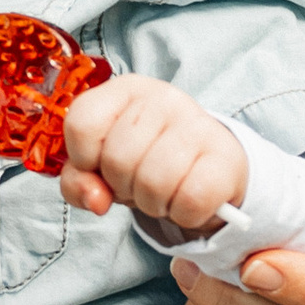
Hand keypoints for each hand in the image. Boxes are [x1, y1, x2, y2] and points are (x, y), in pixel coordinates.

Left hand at [58, 73, 247, 239]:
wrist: (208, 169)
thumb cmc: (146, 162)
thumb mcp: (101, 167)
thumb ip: (79, 181)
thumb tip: (96, 201)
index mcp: (126, 90)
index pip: (82, 122)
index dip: (83, 158)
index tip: (99, 166)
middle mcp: (164, 98)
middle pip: (117, 159)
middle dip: (122, 186)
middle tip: (139, 182)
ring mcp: (198, 123)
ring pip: (153, 182)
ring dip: (153, 204)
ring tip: (163, 193)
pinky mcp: (226, 157)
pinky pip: (191, 200)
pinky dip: (184, 214)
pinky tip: (187, 201)